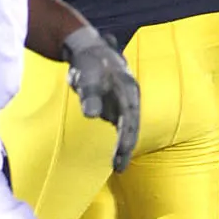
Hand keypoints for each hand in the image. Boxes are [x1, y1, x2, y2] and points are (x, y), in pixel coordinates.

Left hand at [63, 25, 140, 171]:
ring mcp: (125, 103)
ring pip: (128, 128)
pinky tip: (116, 156)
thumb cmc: (88, 64)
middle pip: (132, 126)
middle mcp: (131, 98)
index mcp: (128, 89)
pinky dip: (120, 141)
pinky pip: (122, 127)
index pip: (129, 118)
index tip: (120, 154)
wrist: (88, 51)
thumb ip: (89, 95)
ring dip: (124, 147)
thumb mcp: (86, 77)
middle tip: (119, 167)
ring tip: (118, 166)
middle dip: (127, 147)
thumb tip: (91, 114)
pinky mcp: (117, 107)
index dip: (126, 137)